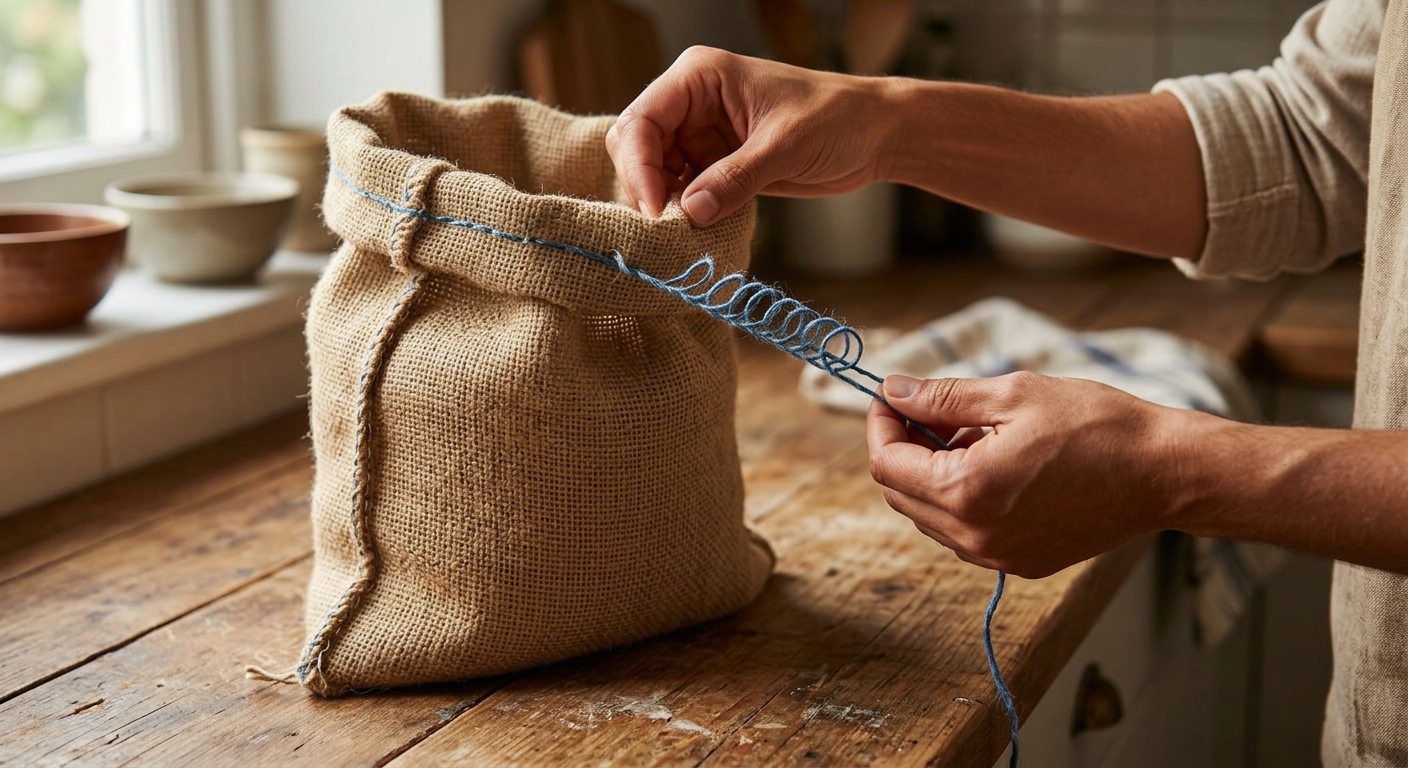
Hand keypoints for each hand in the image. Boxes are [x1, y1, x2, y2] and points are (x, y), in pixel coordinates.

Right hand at [605, 46, 897, 225]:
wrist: (874, 135)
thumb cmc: (837, 119)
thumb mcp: (785, 146)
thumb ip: (736, 178)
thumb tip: (690, 212)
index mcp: (700, 76)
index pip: (642, 120)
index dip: (640, 166)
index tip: (656, 210)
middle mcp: (691, 102)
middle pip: (636, 146)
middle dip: (644, 186)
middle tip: (664, 227)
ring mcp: (701, 134)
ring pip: (654, 173)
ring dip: (663, 205)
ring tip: (682, 234)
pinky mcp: (715, 163)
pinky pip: (681, 191)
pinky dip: (684, 213)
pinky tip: (698, 230)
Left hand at [866, 372, 1188, 577]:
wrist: (1165, 473)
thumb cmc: (1097, 426)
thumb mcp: (1012, 395)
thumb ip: (943, 397)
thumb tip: (893, 391)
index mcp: (965, 492)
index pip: (886, 464)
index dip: (881, 424)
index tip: (894, 396)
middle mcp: (974, 536)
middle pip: (900, 493)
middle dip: (905, 447)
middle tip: (933, 408)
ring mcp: (998, 556)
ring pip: (930, 515)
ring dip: (933, 473)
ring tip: (973, 432)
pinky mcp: (1021, 562)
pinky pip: (964, 532)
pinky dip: (962, 496)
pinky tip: (995, 461)